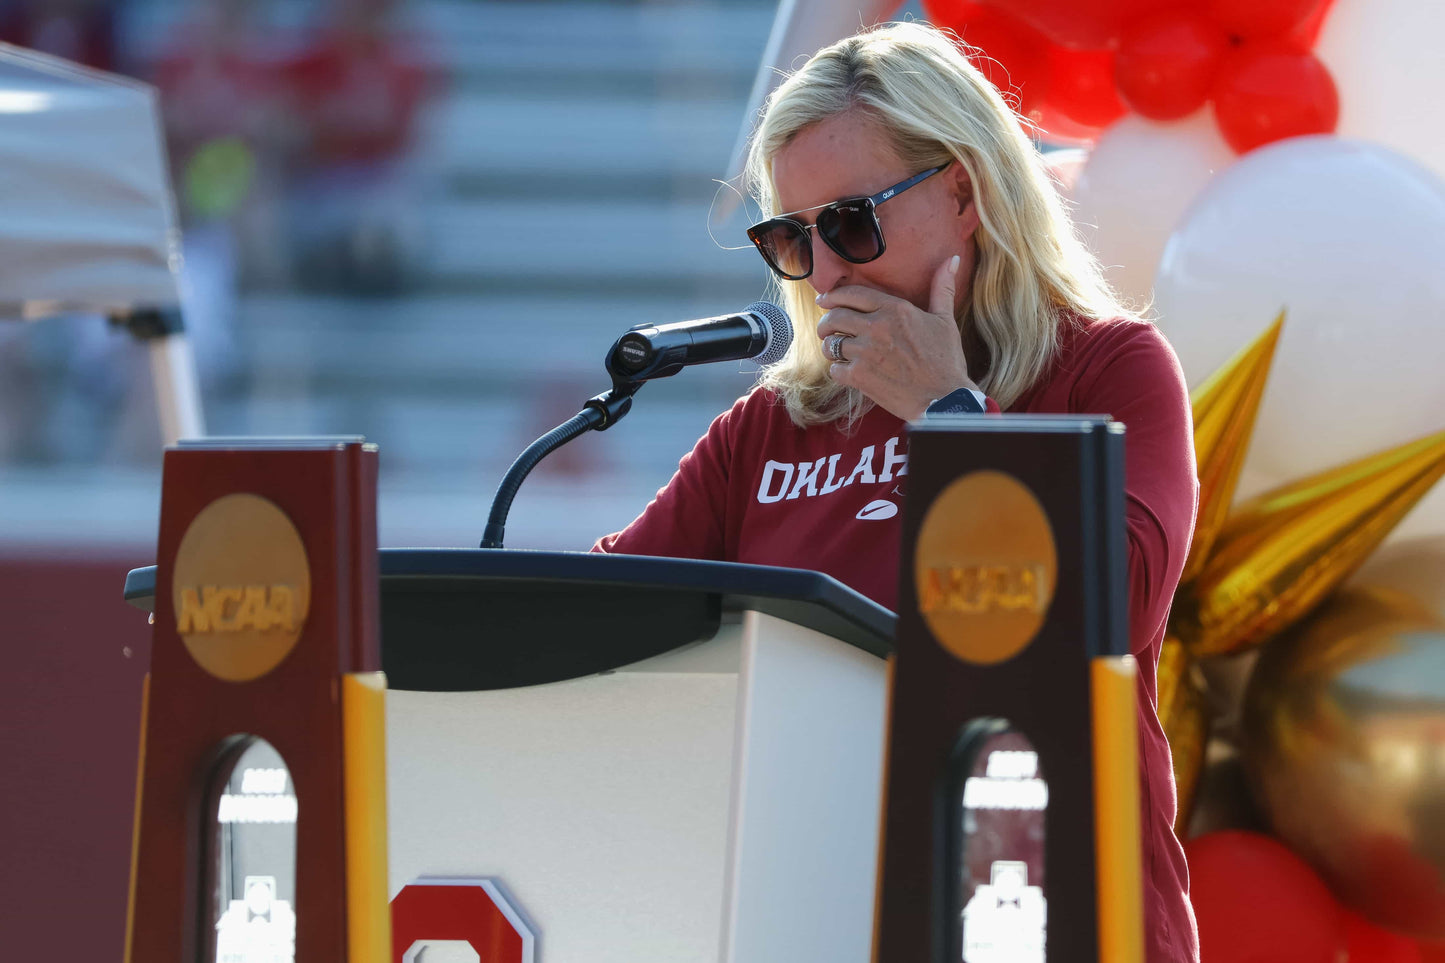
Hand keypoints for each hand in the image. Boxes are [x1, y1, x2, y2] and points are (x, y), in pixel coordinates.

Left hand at [816, 255, 977, 419]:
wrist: (945, 399)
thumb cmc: (946, 360)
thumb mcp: (945, 320)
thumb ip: (941, 288)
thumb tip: (952, 259)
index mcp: (895, 309)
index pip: (851, 294)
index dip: (832, 296)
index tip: (824, 301)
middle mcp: (877, 327)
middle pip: (834, 317)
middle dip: (826, 323)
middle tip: (826, 329)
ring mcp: (866, 352)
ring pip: (831, 344)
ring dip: (830, 347)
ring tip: (836, 351)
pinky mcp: (860, 377)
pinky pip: (835, 369)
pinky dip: (838, 371)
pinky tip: (848, 371)